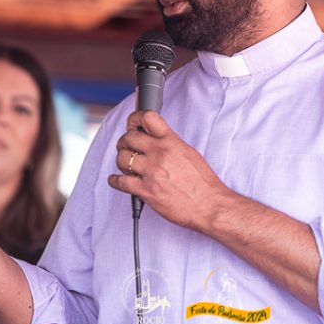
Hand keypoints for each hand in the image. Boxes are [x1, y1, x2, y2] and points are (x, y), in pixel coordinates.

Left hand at [108, 110, 229, 231]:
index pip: (148, 118)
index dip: (135, 118)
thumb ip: (171, 143)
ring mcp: (152, 172)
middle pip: (129, 138)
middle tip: (126, 148)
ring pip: (122, 158)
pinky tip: (118, 180)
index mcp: (172, 142)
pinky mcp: (146, 191)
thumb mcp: (189, 153)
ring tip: (126, 166)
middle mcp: (160, 154)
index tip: (131, 123)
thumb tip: (156, 139)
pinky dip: (115, 180)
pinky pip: (120, 181)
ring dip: (121, 162)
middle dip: (124, 142)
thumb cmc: (203, 183)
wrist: (209, 205)